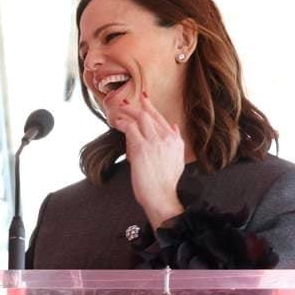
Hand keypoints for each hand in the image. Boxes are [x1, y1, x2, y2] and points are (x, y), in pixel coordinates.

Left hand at [110, 92, 185, 228]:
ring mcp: (154, 141)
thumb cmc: (166, 183)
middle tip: (125, 103)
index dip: (151, 107)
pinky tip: (116, 122)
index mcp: (175, 140)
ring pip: (140, 118)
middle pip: (149, 115)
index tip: (144, 99)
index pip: (161, 118)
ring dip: (127, 112)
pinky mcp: (141, 148)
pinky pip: (130, 128)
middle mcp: (166, 138)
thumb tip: (174, 127)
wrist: (161, 196)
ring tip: (118, 111)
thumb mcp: (178, 159)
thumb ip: (176, 142)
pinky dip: (122, 123)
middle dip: (136, 106)